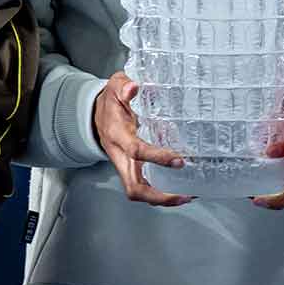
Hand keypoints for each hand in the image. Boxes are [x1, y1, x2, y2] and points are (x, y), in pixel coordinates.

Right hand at [93, 72, 191, 205]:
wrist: (96, 114)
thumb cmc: (110, 102)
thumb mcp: (114, 87)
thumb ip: (123, 86)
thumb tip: (133, 87)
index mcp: (117, 135)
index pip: (136, 151)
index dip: (157, 157)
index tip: (178, 159)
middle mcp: (119, 156)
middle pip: (134, 186)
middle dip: (158, 195)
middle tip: (184, 193)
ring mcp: (125, 165)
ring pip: (139, 191)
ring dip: (162, 198)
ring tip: (187, 196)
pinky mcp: (131, 168)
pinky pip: (144, 185)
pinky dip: (161, 192)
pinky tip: (180, 189)